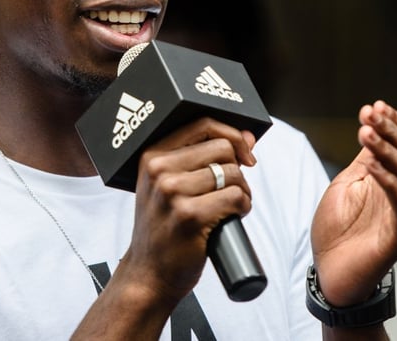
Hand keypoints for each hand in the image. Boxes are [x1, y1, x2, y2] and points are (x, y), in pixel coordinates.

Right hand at [116, 117, 257, 302]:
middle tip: (233, 189)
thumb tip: (247, 138)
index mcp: (151, 155)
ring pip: (232, 173)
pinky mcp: (190, 216)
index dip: (232, 134)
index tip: (245, 151)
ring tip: (231, 206)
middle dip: (238, 168)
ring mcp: (172, 193)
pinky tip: (233, 216)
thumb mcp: (166, 185)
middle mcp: (158, 170)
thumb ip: (200, 158)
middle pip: (223, 148)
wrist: (149, 273)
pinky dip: (243, 206)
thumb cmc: (164, 227)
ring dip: (242, 190)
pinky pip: (235, 197)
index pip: (203, 124)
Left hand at [310, 100, 396, 306]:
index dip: (393, 124)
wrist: (330, 275)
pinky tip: (372, 165)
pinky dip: (388, 181)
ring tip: (367, 131)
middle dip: (390, 130)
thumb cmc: (337, 232)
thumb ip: (364, 161)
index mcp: (392, 183)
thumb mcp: (347, 186)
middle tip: (371, 112)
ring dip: (387, 150)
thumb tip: (375, 130)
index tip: (376, 105)